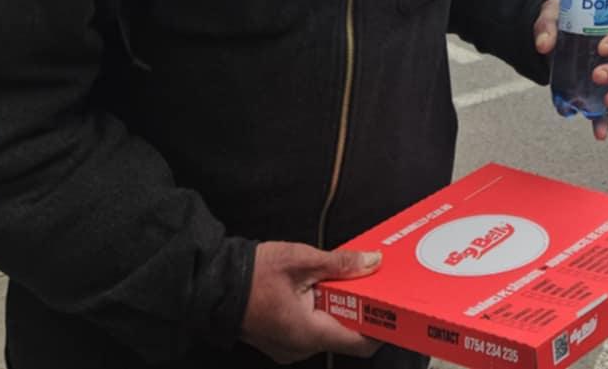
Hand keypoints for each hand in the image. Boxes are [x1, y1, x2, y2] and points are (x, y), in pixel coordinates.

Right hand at [239, 242, 382, 364]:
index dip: (380, 328)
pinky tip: (319, 290)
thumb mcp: (301, 260)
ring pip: (327, 332)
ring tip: (342, 283)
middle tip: (369, 285)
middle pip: (344, 336)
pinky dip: (320, 313)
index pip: (359, 344)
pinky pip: (310, 331)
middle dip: (359, 312)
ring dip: (338, 310)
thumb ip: (340, 264)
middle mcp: (301, 348)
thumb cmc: (253, 275)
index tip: (393, 310)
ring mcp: (289, 348)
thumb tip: (373, 263)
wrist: (214, 284)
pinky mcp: (281, 341)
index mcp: (309, 333)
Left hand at [533, 0, 607, 140]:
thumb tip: (543, 45)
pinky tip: (599, 133)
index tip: (602, 48)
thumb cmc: (561, 22)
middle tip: (597, 75)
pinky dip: (604, 123)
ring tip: (607, 101)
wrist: (553, 39)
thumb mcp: (552, 16)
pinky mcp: (602, 95)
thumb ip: (547, 27)